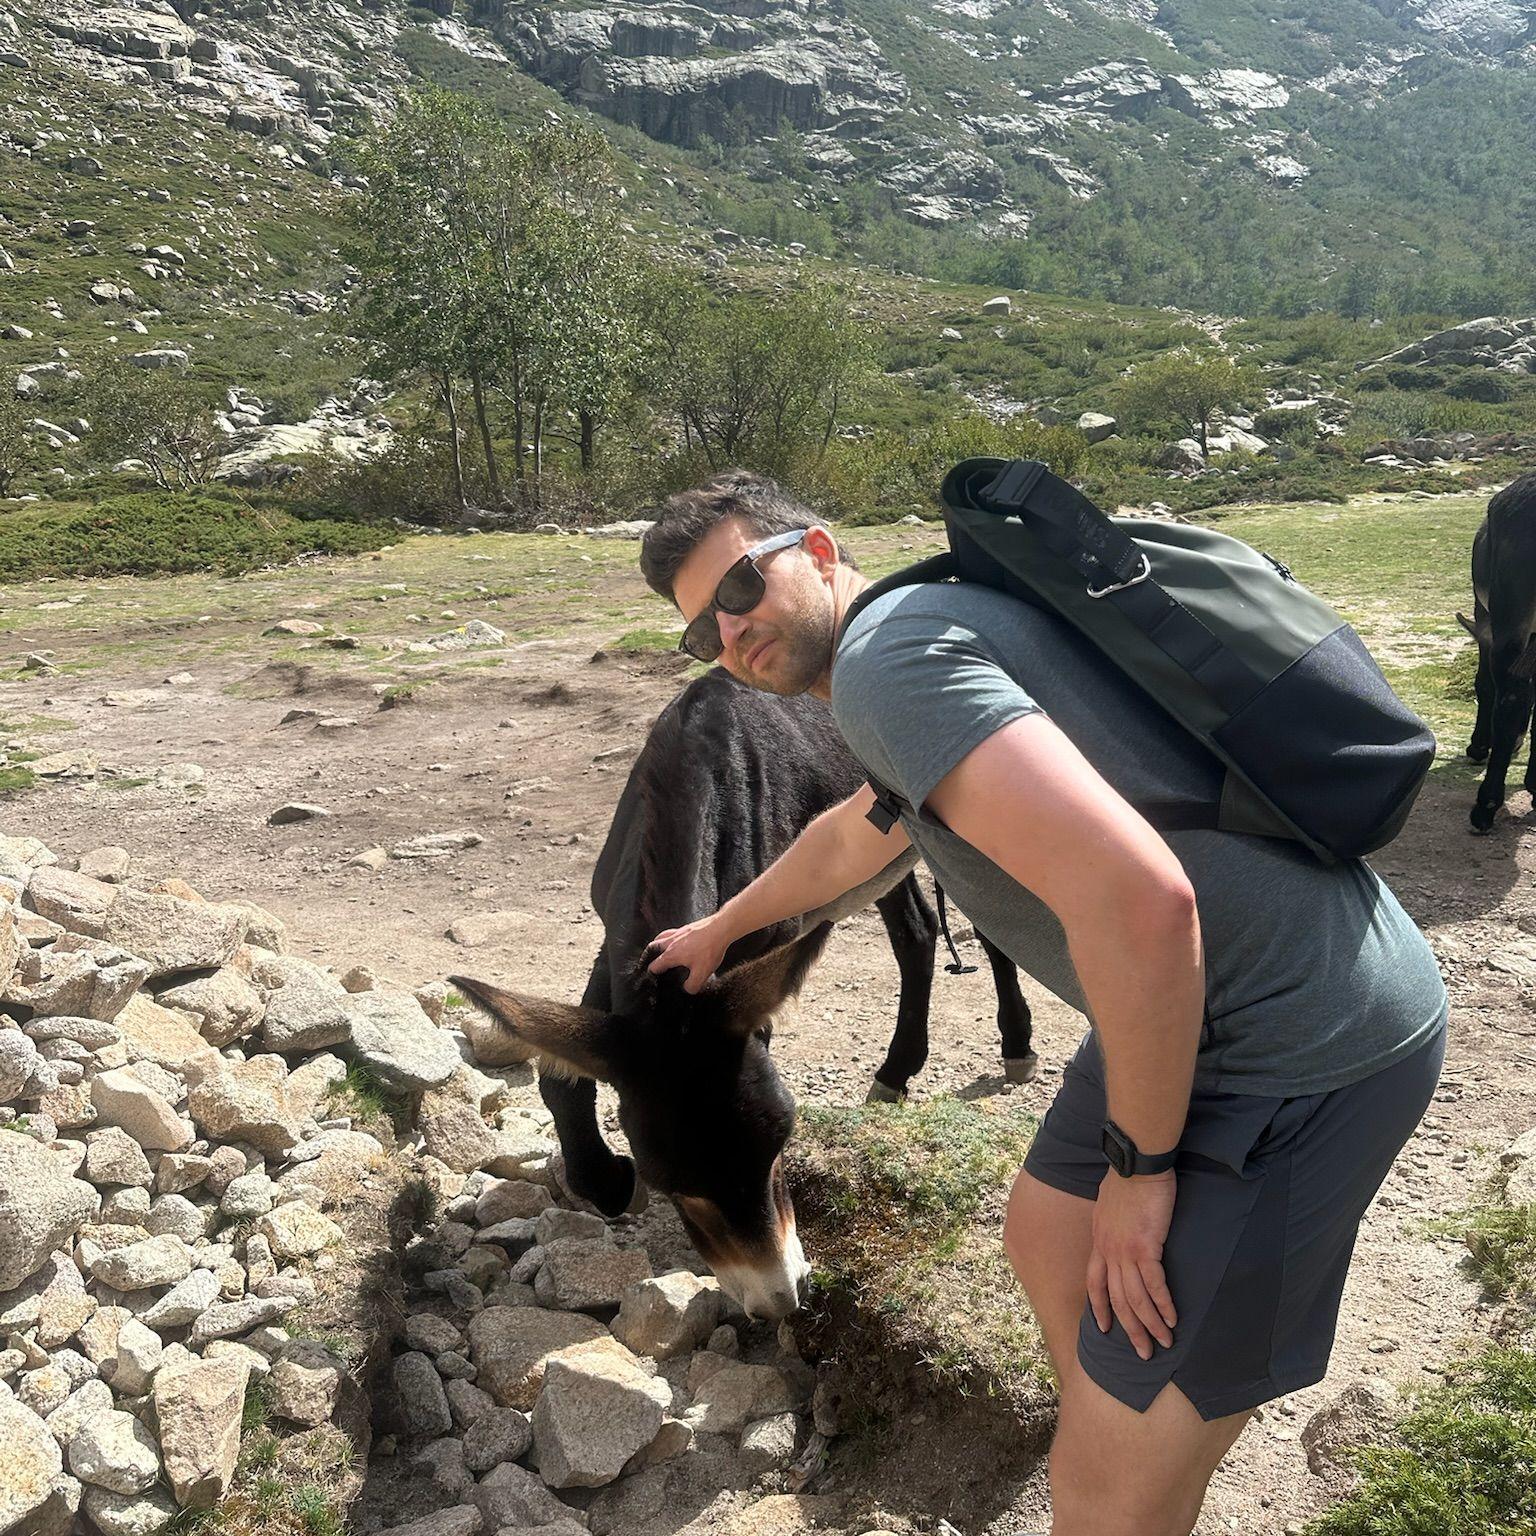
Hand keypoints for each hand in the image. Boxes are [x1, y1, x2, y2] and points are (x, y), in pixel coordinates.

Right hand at [645, 917, 730, 993]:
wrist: (721, 929)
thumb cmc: (710, 949)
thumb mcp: (702, 973)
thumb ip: (692, 985)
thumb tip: (687, 988)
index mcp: (671, 955)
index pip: (655, 965)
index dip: (652, 973)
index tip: (653, 978)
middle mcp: (671, 942)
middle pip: (653, 947)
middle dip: (650, 955)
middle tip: (652, 961)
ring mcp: (678, 932)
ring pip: (661, 937)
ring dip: (658, 943)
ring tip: (660, 949)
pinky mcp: (687, 927)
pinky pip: (673, 932)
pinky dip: (671, 937)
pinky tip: (678, 941)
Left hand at [1087, 1169, 1176, 1361]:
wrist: (1136, 1162)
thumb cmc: (1128, 1178)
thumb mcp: (1109, 1205)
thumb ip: (1112, 1224)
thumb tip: (1120, 1231)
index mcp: (1099, 1241)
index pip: (1094, 1283)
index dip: (1099, 1308)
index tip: (1103, 1329)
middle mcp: (1108, 1251)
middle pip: (1116, 1300)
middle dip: (1129, 1329)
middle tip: (1142, 1353)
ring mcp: (1124, 1251)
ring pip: (1135, 1298)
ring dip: (1149, 1325)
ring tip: (1163, 1343)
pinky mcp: (1145, 1247)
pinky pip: (1154, 1285)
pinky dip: (1163, 1306)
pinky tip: (1172, 1320)